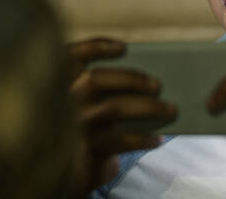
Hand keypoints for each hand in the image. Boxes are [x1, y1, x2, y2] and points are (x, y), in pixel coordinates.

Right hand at [67, 38, 176, 197]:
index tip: (123, 47)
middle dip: (132, 78)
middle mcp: (59, 102)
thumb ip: (96, 94)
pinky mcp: (82, 153)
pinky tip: (158, 139)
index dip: (96, 47)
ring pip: (114, 107)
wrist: (57, 179)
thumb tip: (144, 85)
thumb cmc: (75, 136)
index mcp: (55, 85)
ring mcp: (71, 127)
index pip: (70, 56)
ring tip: (170, 109)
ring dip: (148, 107)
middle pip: (96, 79)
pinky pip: (120, 140)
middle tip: (158, 85)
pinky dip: (144, 139)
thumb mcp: (79, 111)